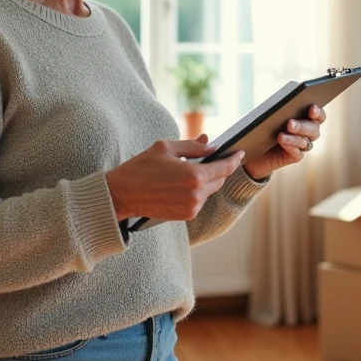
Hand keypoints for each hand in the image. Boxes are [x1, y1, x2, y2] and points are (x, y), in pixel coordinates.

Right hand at [106, 138, 244, 221]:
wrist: (121, 195)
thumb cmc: (140, 168)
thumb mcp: (165, 148)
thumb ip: (192, 146)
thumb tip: (211, 144)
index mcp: (193, 176)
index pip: (224, 168)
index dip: (234, 159)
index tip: (240, 152)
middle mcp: (196, 194)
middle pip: (219, 180)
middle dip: (218, 168)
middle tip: (211, 157)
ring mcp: (191, 207)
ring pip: (209, 191)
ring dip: (205, 180)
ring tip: (188, 170)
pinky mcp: (185, 216)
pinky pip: (199, 200)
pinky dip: (196, 191)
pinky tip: (181, 183)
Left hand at [244, 105, 326, 181]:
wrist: (255, 150)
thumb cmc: (264, 129)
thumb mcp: (270, 117)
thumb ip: (279, 111)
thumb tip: (280, 106)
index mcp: (306, 119)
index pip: (319, 116)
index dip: (318, 113)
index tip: (312, 109)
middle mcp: (307, 133)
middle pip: (313, 130)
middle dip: (302, 126)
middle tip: (289, 123)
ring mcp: (301, 146)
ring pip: (304, 142)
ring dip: (294, 138)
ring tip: (281, 135)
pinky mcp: (294, 157)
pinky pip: (297, 154)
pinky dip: (290, 147)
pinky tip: (282, 143)